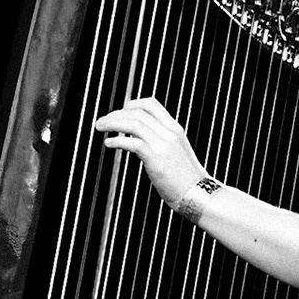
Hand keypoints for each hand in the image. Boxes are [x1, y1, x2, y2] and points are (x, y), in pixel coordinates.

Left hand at [93, 96, 208, 205]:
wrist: (198, 194)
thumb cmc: (186, 179)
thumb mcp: (177, 153)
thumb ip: (162, 143)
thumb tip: (141, 142)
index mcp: (175, 129)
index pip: (151, 104)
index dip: (132, 104)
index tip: (120, 112)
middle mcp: (169, 133)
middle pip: (137, 113)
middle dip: (115, 114)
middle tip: (101, 122)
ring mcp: (163, 145)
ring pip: (133, 124)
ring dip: (112, 123)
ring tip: (100, 128)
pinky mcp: (155, 159)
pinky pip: (132, 142)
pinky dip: (117, 140)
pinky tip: (109, 143)